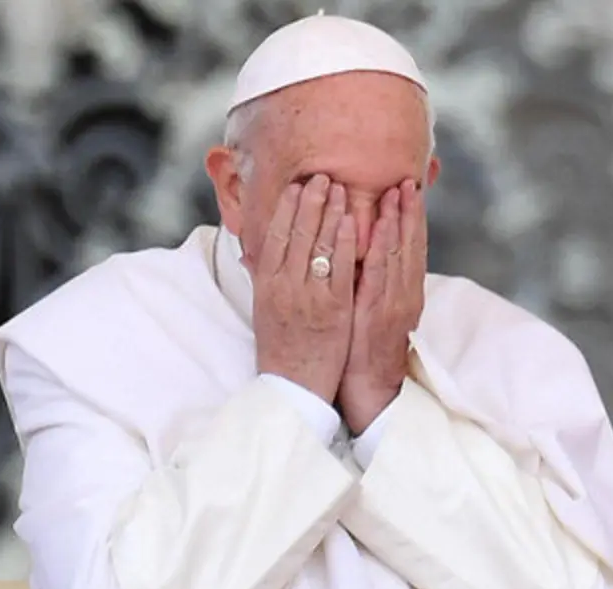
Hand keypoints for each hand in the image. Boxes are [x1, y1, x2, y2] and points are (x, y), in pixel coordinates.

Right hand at [252, 174, 357, 403]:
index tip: (295, 186)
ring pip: (316, 245)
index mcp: (266, 286)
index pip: (273, 237)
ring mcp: (307, 297)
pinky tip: (351, 220)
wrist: (293, 387)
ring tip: (337, 187)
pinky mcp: (332, 309)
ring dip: (327, 212)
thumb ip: (267, 280)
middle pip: (295, 234)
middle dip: (308, 201)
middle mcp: (283, 287)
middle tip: (320, 175)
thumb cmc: (282, 349)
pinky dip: (343, 242)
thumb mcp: (266, 310)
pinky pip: (338, 268)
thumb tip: (261, 253)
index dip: (285, 208)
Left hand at [338, 179, 426, 433]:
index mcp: (406, 292)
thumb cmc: (367, 348)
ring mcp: (392, 304)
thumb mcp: (377, 310)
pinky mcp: (375, 315)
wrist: (370, 389)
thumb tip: (370, 250)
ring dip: (398, 222)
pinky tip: (375, 229)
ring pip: (397, 255)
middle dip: (409, 211)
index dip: (412, 217)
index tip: (409, 188)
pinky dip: (378, 251)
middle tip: (407, 180)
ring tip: (396, 193)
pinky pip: (377, 277)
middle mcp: (404, 295)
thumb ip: (378, 282)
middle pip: (410, 245)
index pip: (412, 247)